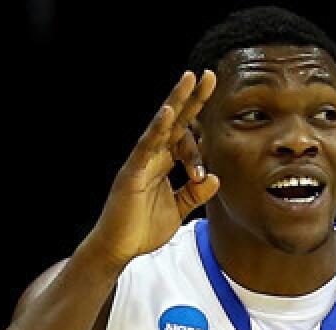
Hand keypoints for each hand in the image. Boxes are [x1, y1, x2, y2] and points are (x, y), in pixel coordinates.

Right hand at [85, 70, 219, 267]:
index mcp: (162, 163)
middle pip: (175, 122)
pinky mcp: (132, 172)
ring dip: (176, 102)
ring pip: (161, 126)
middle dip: (191, 98)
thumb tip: (214, 177)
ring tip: (189, 79)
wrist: (120, 248)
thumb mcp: (178, 210)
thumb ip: (195, 193)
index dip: (199, 120)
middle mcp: (152, 157)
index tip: (215, 101)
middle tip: (207, 74)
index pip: (184, 134)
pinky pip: (146, 147)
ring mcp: (141, 162)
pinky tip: (168, 113)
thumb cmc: (143, 229)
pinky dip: (157, 129)